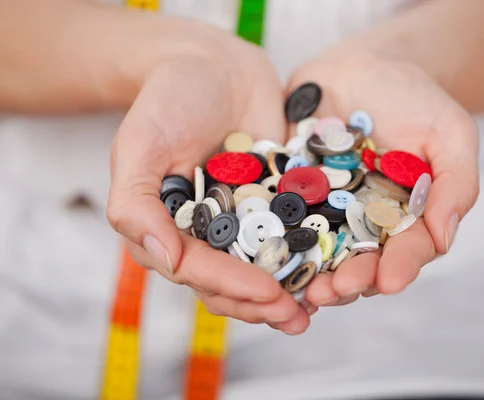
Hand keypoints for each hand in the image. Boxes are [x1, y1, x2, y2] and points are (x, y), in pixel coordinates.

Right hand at [106, 26, 310, 333]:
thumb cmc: (168, 99)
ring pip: (266, 266)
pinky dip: (312, 252)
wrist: (214, 64)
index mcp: (170, 229)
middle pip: (233, 281)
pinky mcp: (276, 202)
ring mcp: (244, 220)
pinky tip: (334, 266)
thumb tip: (163, 259)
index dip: (232, 286)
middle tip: (298, 317)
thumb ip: (136, 204)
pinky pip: (294, 233)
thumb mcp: (140, 146)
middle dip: (264, 302)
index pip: (198, 270)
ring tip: (321, 303)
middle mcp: (207, 232)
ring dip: (291, 289)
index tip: (268, 294)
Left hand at [285, 44, 478, 308]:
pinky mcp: (289, 190)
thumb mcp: (450, 133)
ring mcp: (324, 209)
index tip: (390, 282)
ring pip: (317, 249)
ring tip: (300, 287)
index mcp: (405, 217)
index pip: (406, 249)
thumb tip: (445, 236)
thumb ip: (455, 182)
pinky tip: (262, 254)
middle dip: (347, 280)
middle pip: (358, 261)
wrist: (365, 66)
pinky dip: (272, 234)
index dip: (400, 267)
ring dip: (308, 271)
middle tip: (333, 292)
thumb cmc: (415, 98)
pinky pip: (279, 214)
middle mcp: (364, 222)